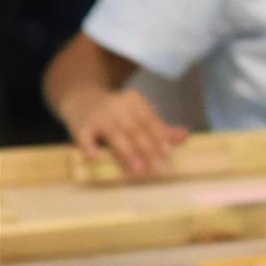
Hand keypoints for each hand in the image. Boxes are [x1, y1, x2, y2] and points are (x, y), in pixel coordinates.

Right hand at [61, 86, 188, 178]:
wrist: (80, 97)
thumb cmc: (116, 112)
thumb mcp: (137, 114)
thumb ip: (160, 127)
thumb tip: (185, 135)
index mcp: (134, 102)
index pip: (149, 120)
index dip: (159, 136)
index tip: (168, 152)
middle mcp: (116, 106)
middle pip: (134, 129)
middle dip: (147, 147)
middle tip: (157, 166)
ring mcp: (97, 116)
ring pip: (114, 134)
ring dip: (126, 151)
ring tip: (138, 168)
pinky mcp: (80, 126)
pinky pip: (83, 137)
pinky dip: (89, 147)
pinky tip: (95, 157)